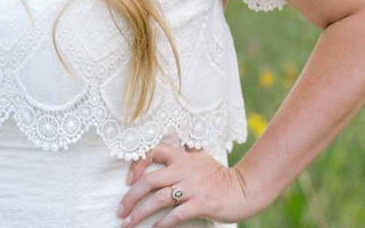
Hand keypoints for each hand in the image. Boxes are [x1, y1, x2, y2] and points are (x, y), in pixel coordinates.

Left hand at [116, 143, 260, 226]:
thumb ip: (184, 152)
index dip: (136, 164)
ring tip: (128, 224)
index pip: (153, 152)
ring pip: (158, 200)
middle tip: (120, 210)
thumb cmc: (220, 175)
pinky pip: (175, 215)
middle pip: (149, 181)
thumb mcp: (200, 157)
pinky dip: (161, 224)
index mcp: (181, 157)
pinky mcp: (200, 204)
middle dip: (130, 197)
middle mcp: (184, 170)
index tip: (128, 180)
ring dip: (139, 213)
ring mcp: (192, 187)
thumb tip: (169, 145)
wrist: (245, 189)